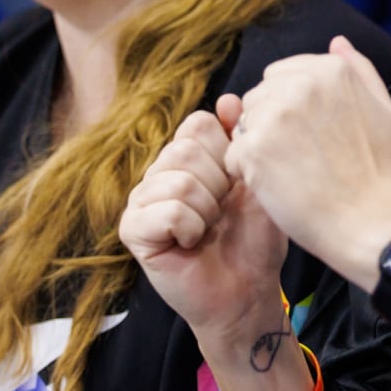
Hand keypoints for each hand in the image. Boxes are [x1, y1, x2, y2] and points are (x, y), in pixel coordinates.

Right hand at [120, 97, 288, 344]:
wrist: (247, 292)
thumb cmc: (254, 240)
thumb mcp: (257, 183)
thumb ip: (242, 142)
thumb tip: (228, 99)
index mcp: (186, 158)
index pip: (197, 125)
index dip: (227, 154)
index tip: (236, 186)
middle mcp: (158, 173)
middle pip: (186, 150)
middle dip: (218, 186)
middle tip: (222, 214)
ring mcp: (141, 200)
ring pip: (179, 180)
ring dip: (207, 210)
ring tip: (208, 230)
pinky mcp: (133, 230)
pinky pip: (167, 210)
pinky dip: (191, 229)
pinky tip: (191, 244)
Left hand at [227, 36, 390, 287]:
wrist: (371, 221)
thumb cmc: (380, 170)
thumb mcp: (384, 108)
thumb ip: (359, 69)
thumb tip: (337, 42)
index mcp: (331, 70)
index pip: (280, 73)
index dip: (289, 106)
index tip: (308, 134)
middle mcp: (301, 85)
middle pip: (258, 95)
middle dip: (270, 122)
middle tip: (299, 156)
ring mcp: (275, 116)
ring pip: (244, 123)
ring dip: (258, 145)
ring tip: (291, 171)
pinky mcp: (255, 150)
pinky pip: (233, 153)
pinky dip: (248, 172)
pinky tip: (279, 186)